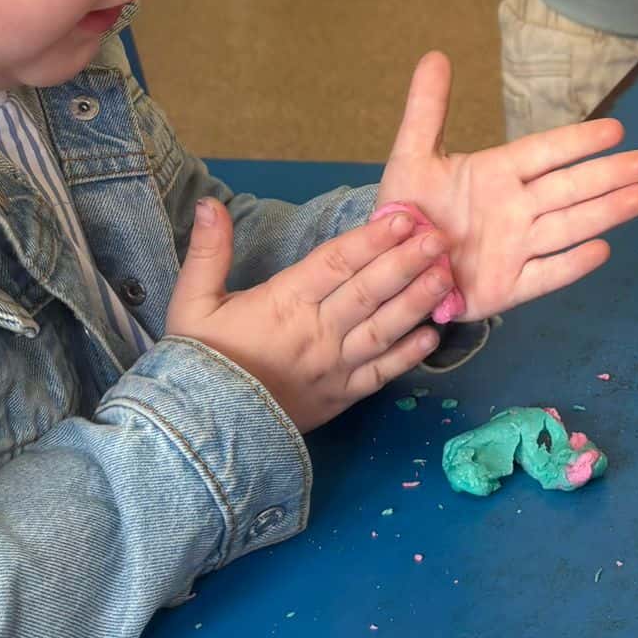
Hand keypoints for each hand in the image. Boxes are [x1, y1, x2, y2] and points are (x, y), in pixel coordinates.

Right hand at [165, 200, 454, 430]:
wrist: (200, 433)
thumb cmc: (198, 363)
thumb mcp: (191, 303)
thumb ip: (208, 253)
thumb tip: (212, 204)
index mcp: (283, 304)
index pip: (336, 263)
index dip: (371, 239)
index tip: (403, 218)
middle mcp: (316, 333)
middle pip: (369, 291)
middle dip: (407, 262)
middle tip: (440, 239)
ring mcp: (333, 368)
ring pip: (383, 329)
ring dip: (417, 302)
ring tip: (446, 278)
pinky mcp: (340, 398)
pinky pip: (380, 374)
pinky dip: (408, 355)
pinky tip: (432, 336)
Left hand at [377, 52, 637, 320]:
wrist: (394, 267)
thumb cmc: (409, 212)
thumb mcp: (411, 158)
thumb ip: (426, 110)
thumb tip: (436, 55)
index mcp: (496, 174)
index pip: (545, 152)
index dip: (577, 142)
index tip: (615, 130)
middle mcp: (514, 209)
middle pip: (567, 189)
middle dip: (607, 176)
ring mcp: (514, 248)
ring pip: (566, 226)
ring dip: (603, 213)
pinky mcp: (507, 287)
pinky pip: (544, 275)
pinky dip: (570, 264)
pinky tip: (601, 250)